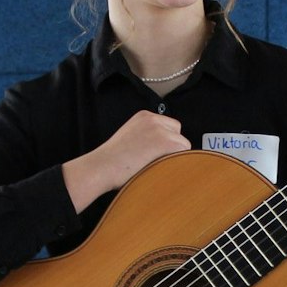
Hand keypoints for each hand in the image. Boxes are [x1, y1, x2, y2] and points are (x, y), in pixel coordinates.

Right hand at [63, 109, 189, 210]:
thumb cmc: (111, 162)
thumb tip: (163, 149)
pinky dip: (177, 163)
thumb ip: (146, 138)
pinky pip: (185, 154)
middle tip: (157, 162)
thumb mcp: (130, 139)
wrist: (102, 167)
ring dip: (175, 157)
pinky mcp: (164, 142)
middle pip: (178, 134)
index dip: (166, 143)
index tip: (155, 155)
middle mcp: (153, 119)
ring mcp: (159, 129)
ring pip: (183, 145)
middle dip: (173, 148)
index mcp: (144, 116)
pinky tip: (161, 169)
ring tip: (156, 167)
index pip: (170, 127)